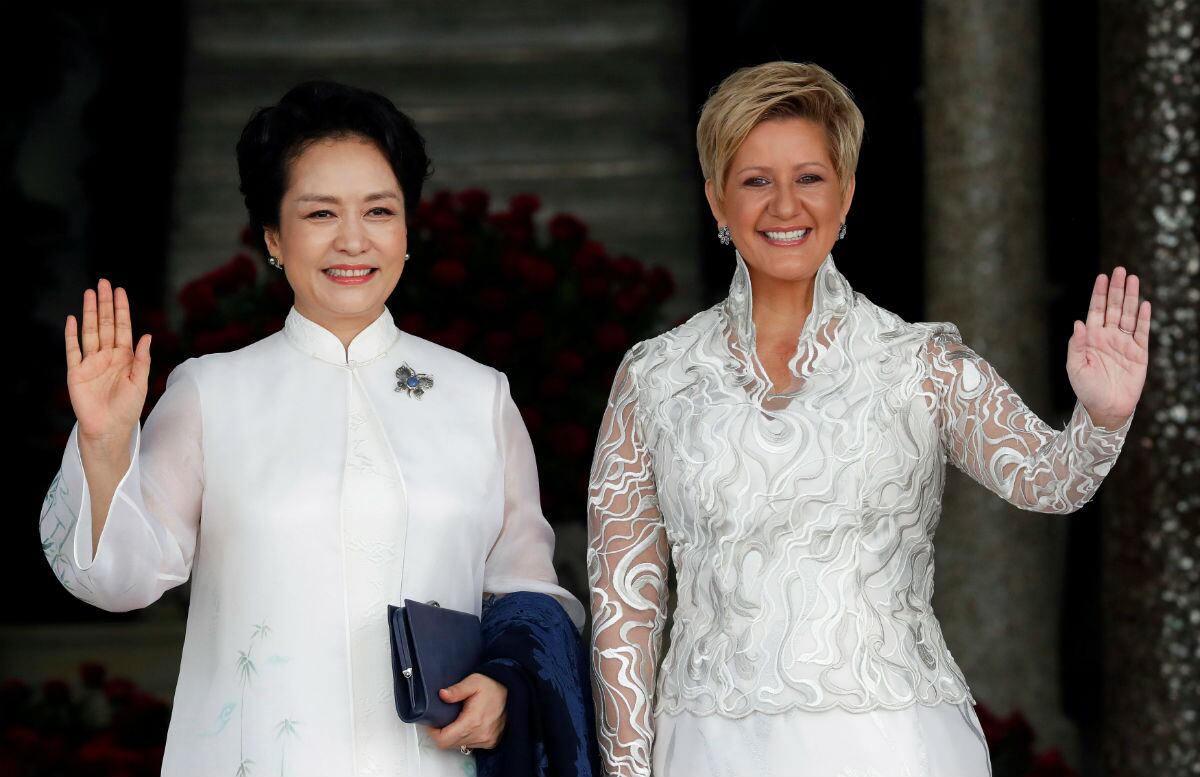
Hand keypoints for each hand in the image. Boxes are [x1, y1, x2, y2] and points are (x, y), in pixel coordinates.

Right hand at [66, 279, 151, 444]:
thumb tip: (147, 336)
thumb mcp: (140, 383)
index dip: (121, 310)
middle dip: (105, 304)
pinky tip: (73, 319)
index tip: (120, 291)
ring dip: (89, 313)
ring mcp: (91, 362)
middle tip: (104, 283)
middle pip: (105, 324)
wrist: (109, 428)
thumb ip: (142, 360)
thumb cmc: (127, 408)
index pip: (122, 328)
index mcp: (125, 357)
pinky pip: (73, 350)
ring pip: (90, 332)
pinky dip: (72, 335)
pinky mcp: (76, 372)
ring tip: (90, 293)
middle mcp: (107, 356)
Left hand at [427, 673, 506, 751]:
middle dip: (443, 733)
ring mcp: (487, 739)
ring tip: (457, 719)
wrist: (513, 689)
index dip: (433, 733)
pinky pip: (472, 744)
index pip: (444, 739)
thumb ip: (456, 690)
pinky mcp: (492, 741)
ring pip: (460, 745)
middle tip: (443, 718)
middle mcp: (481, 734)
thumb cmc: (493, 685)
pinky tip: (468, 724)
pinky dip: (466, 737)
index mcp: (473, 721)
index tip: (432, 722)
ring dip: (455, 735)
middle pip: (450, 743)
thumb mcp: (473, 682)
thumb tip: (442, 695)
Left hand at [1066, 266, 1149, 428]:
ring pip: (1129, 316)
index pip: (1096, 310)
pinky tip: (1145, 304)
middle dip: (1117, 289)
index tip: (1102, 277)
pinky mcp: (1139, 354)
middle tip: (1120, 270)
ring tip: (1133, 279)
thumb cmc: (1086, 390)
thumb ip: (1076, 345)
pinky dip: (1144, 319)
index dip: (1099, 294)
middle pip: (1114, 308)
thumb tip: (1078, 322)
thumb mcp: (1075, 367)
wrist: (1105, 409)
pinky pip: (1142, 333)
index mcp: (1091, 338)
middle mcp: (1108, 337)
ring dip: (1131, 298)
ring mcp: (1125, 344)